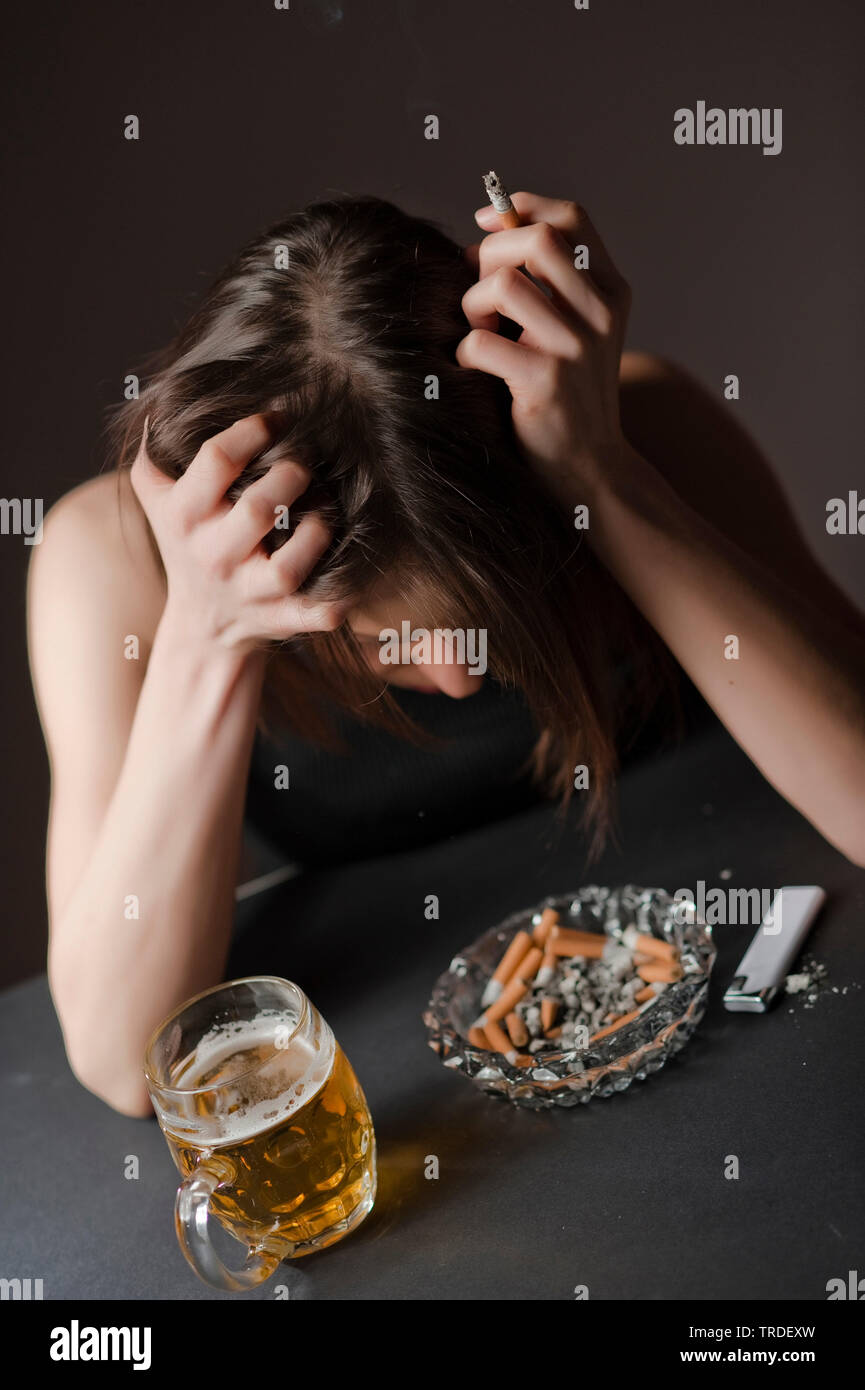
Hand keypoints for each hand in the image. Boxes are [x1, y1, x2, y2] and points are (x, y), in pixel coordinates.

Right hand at [130, 415, 345, 652]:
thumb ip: (156, 453)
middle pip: (259, 508)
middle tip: (306, 465)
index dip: (254, 430)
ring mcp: (249, 592)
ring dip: (318, 530)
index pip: (217, 460)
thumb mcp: (158, 499)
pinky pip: (316, 613)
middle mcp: (214, 556)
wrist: (201, 623)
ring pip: (289, 566)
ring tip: (324, 510)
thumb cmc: (188, 543)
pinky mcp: (280, 619)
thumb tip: (162, 405)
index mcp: (183, 517)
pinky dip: (338, 600)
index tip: (279, 418)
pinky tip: (351, 576)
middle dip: (292, 475)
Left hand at [457, 192, 631, 509]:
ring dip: (472, 305)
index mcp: (610, 291)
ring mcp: (575, 347)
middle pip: (535, 240)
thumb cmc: (567, 393)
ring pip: (502, 286)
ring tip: (477, 333)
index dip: (523, 209)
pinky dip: (463, 353)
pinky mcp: (545, 381)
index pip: (571, 219)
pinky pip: (481, 342)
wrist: (590, 467)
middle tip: (480, 296)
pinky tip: (471, 371)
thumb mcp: (574, 329)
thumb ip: (547, 282)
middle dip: (490, 257)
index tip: (486, 224)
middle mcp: (600, 312)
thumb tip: (490, 227)